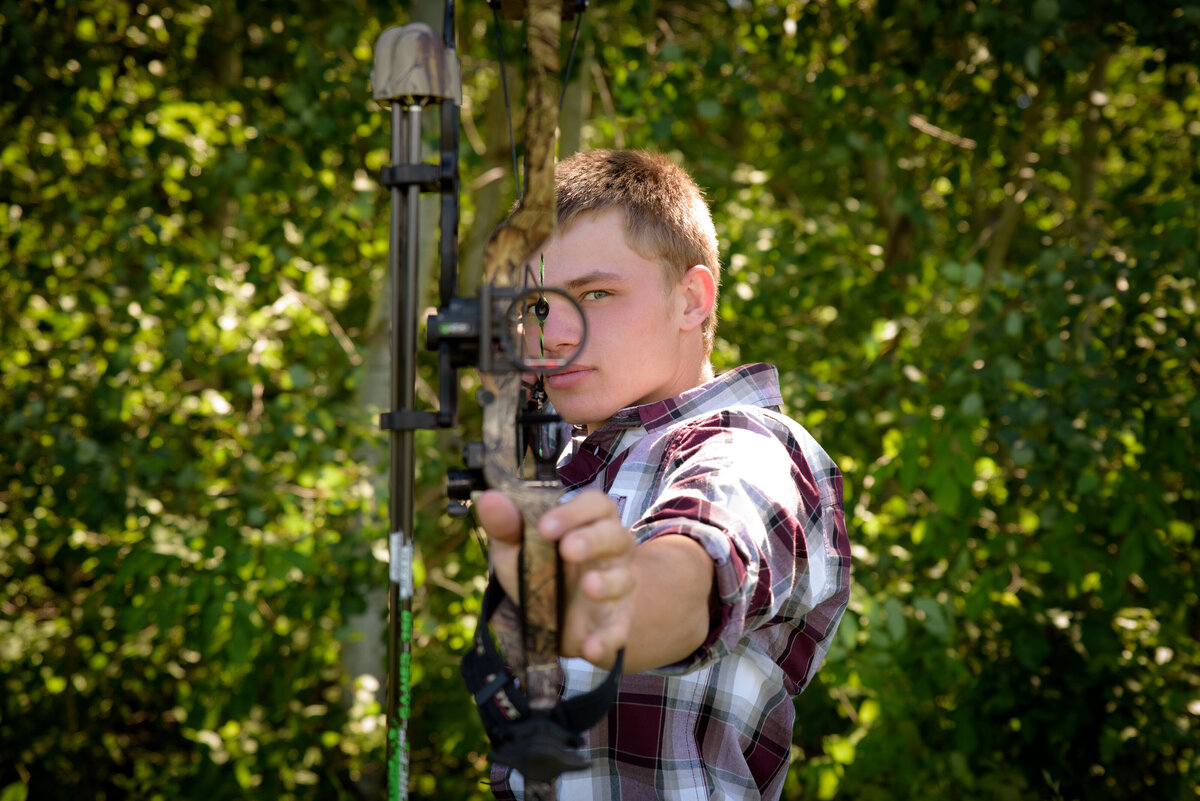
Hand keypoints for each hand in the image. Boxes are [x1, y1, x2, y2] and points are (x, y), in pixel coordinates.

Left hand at [475, 489, 635, 668]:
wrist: (559, 619)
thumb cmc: (541, 571)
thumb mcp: (518, 548)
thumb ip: (506, 525)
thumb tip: (488, 499)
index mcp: (588, 524)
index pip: (594, 505)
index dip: (574, 512)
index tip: (546, 526)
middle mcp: (610, 551)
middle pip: (615, 536)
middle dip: (594, 540)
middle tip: (568, 549)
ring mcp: (618, 587)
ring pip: (624, 579)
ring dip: (607, 583)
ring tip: (588, 587)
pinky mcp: (615, 623)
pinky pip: (619, 630)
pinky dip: (608, 640)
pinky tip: (591, 647)